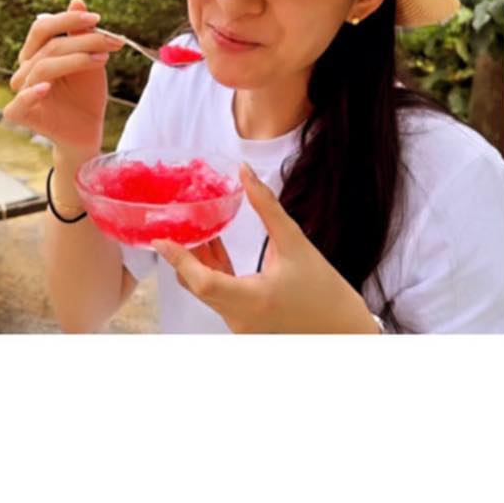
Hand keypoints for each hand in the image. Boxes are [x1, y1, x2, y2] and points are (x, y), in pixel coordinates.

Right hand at [1, 0, 122, 158]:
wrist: (89, 129)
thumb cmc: (86, 94)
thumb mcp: (90, 60)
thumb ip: (81, 34)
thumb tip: (76, 1)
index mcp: (36, 53)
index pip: (43, 27)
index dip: (68, 20)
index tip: (98, 19)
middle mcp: (25, 69)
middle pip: (47, 45)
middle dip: (82, 40)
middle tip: (111, 41)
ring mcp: (21, 91)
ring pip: (43, 68)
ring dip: (75, 60)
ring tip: (102, 60)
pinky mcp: (20, 115)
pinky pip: (18, 103)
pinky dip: (31, 94)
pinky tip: (47, 88)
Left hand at [151, 164, 379, 333]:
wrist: (342, 329)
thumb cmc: (324, 290)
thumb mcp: (296, 243)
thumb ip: (267, 207)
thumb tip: (245, 174)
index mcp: (253, 300)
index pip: (202, 281)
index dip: (179, 259)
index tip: (161, 238)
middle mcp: (240, 319)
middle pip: (197, 286)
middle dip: (182, 255)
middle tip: (170, 224)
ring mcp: (239, 326)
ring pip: (205, 292)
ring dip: (197, 263)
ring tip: (191, 227)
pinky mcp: (243, 324)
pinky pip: (218, 297)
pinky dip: (212, 273)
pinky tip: (213, 245)